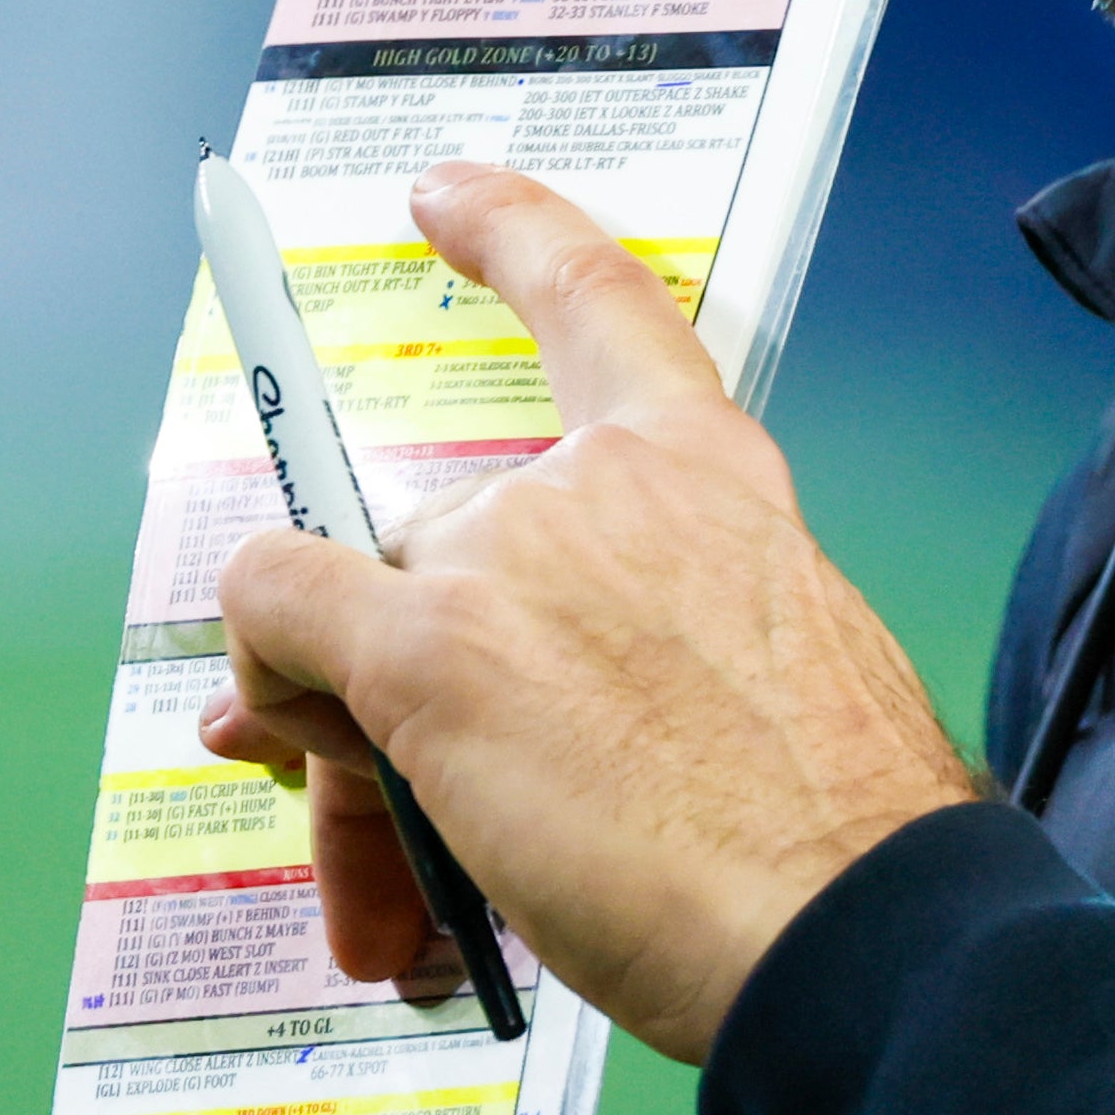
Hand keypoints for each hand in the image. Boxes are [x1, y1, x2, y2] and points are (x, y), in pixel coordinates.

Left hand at [200, 162, 982, 1062]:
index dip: (509, 229)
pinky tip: (272, 713)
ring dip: (357, 717)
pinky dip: (263, 657)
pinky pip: (284, 608)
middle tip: (410, 780)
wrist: (850, 917)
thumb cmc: (825, 839)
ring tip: (404, 873)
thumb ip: (609, 659)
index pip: (600, 300)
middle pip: (441, 531)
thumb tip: (471, 679)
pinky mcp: (434, 650)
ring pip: (369, 601)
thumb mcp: (757, 686)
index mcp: (715, 471)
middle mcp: (605, 482)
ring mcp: (511, 555)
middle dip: (410, 650)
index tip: (447, 196)